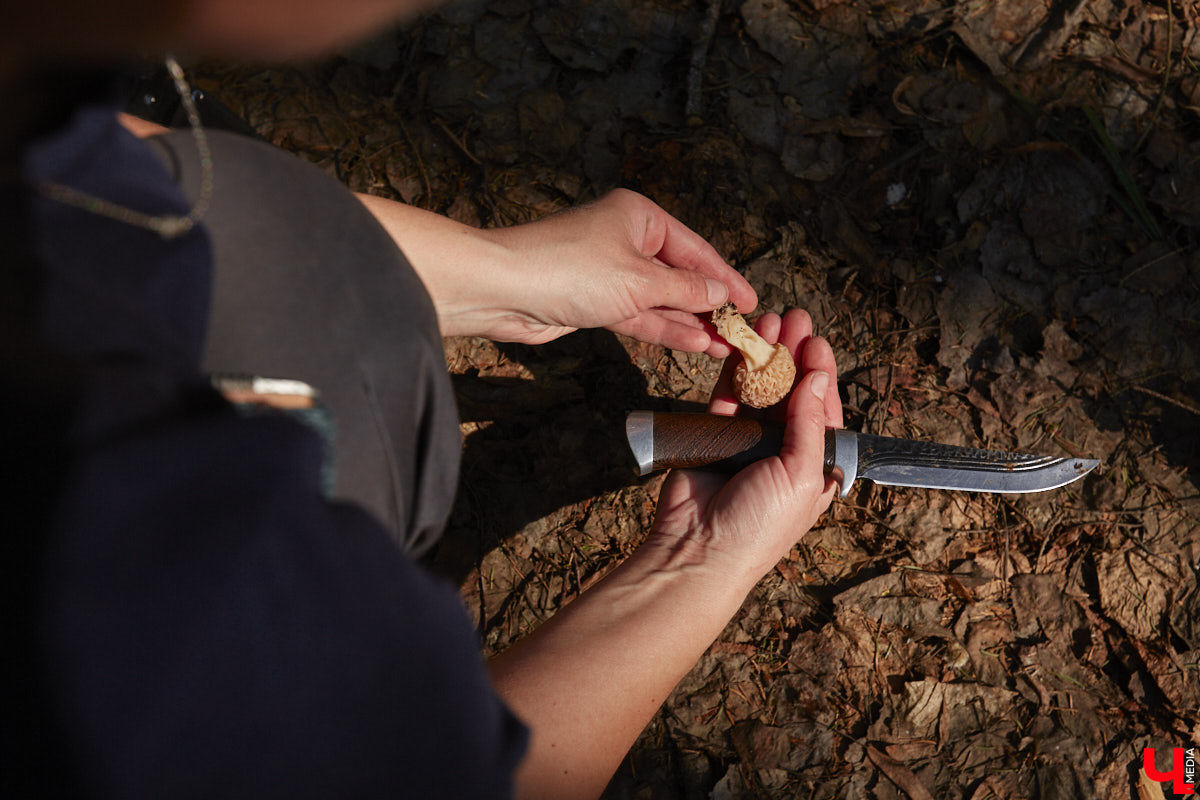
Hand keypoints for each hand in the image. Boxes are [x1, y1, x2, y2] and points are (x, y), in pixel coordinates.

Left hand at [478, 189, 756, 352]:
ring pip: (660, 300)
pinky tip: (694, 345)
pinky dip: (664, 329)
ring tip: (724, 347)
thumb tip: (719, 295)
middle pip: (678, 275)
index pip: (695, 249)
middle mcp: (625, 239)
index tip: (752, 302)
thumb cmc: (570, 268)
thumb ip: (684, 291)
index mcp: (639, 216)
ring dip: (690, 323)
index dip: (725, 278)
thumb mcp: (639, 280)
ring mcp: (609, 272)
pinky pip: (638, 316)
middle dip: (708, 305)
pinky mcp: (593, 302)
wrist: (504, 289)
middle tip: (741, 332)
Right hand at [647, 308, 842, 581]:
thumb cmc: (760, 524)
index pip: (823, 411)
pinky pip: (727, 396)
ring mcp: (747, 443)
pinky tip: (742, 343)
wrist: (699, 549)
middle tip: (795, 317)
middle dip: (795, 354)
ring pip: (760, 388)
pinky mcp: (715, 435)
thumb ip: (808, 425)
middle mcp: (783, 452)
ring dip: (766, 355)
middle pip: (792, 392)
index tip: (817, 342)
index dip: (821, 374)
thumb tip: (817, 379)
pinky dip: (735, 369)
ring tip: (770, 319)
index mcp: (815, 468)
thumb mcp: (802, 476)